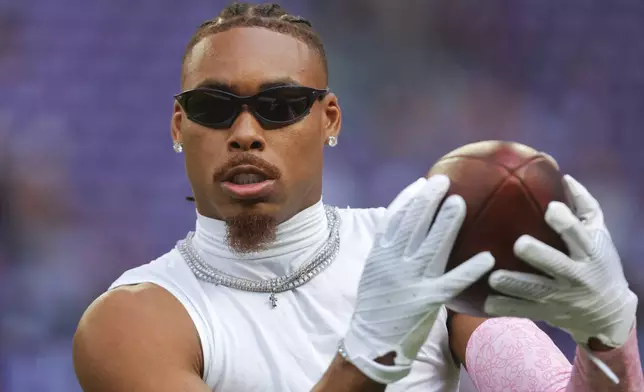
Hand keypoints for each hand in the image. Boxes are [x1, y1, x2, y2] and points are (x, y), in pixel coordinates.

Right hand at [341, 176, 494, 383]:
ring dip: (446, 223)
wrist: (372, 341)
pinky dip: (469, 270)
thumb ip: (388, 251)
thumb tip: (406, 230)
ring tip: (460, 203)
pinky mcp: (425, 299)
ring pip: (431, 245)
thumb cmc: (377, 305)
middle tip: (444, 181)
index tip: (421, 182)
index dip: (408, 198)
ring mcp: (409, 280)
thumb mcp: (375, 272)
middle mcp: (393, 262)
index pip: (393, 218)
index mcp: (380, 253)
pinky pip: (451, 282)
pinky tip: (487, 259)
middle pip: (412, 224)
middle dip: (428, 199)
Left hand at [485, 175, 637, 348]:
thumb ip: (583, 205)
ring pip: (536, 291)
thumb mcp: (599, 234)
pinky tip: (485, 302)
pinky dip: (505, 307)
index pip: (579, 235)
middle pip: (557, 264)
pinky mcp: (548, 312)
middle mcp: (577, 275)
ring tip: (493, 277)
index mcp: (589, 252)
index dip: (566, 223)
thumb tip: (564, 176)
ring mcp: (561, 297)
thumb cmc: (599, 262)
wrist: (609, 313)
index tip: (551, 209)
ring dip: (514, 285)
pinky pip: (524, 310)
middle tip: (519, 244)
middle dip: (539, 255)